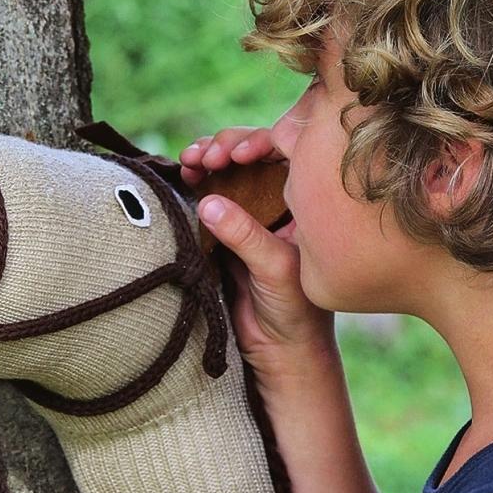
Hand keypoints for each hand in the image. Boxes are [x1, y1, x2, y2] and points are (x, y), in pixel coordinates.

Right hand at [181, 127, 335, 382]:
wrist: (280, 350)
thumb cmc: (296, 311)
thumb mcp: (275, 268)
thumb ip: (245, 235)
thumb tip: (208, 202)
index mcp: (307, 203)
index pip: (287, 153)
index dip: (260, 142)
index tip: (238, 154)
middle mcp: (281, 201)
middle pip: (253, 155)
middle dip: (226, 147)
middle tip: (206, 155)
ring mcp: (252, 213)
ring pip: (228, 171)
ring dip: (208, 159)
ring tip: (191, 160)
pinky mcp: (226, 230)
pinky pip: (209, 195)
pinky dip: (196, 182)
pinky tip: (185, 174)